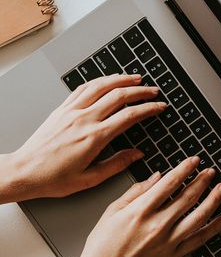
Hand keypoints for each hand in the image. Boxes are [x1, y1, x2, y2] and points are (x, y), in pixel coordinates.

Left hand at [7, 74, 166, 200]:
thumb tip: (136, 154)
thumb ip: (117, 164)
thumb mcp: (91, 178)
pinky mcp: (61, 109)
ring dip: (120, 79)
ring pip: (100, 86)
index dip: (148, 108)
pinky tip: (105, 81)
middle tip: (152, 90)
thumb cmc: (54, 178)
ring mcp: (71, 111)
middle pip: (118, 95)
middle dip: (139, 90)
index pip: (129, 116)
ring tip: (134, 78)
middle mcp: (84, 119)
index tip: (159, 107)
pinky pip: (82, 88)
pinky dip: (98, 81)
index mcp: (95, 137)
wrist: (25, 172)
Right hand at [68, 157, 220, 256]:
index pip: (170, 183)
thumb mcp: (112, 211)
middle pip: (188, 198)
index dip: (185, 169)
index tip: (195, 160)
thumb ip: (136, 191)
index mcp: (141, 211)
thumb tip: (157, 176)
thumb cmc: (102, 246)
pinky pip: (199, 240)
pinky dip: (214, 228)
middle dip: (203, 181)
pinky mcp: (173, 256)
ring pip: (199, 217)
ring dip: (213, 200)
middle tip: (211, 171)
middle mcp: (157, 225)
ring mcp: (168, 242)